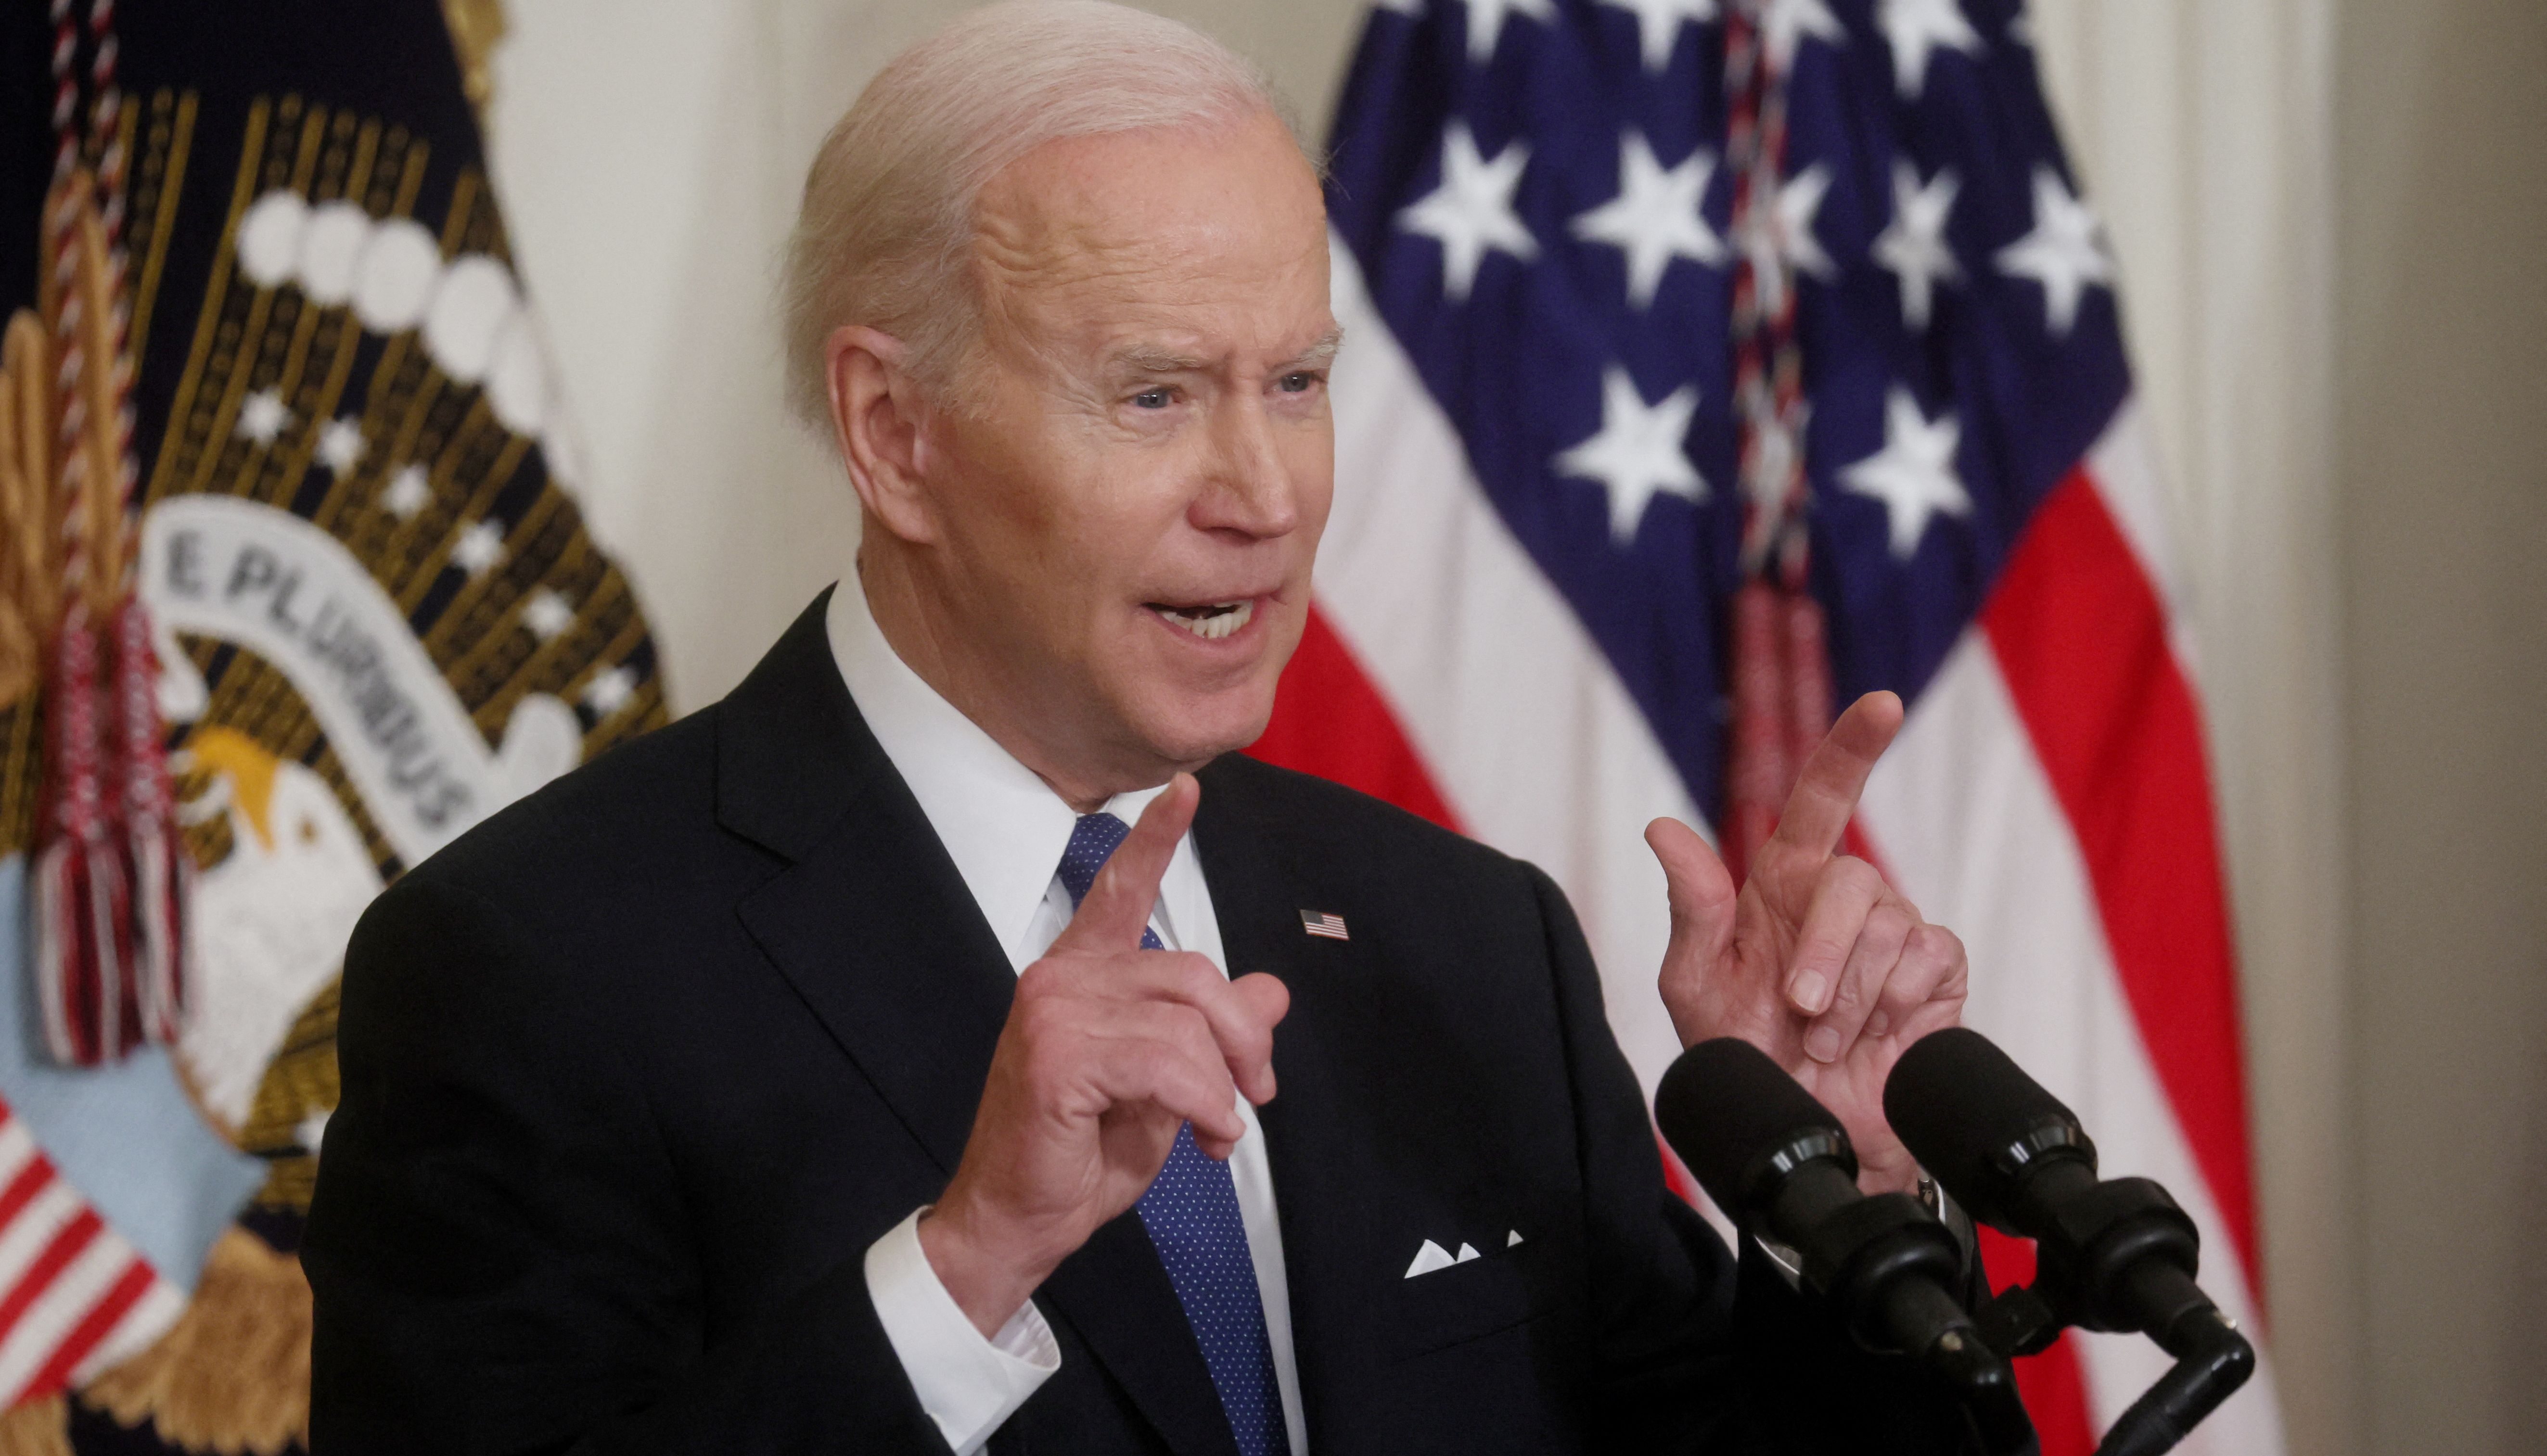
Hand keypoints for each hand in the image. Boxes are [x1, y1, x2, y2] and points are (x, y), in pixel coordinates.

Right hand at [919, 774, 1290, 1334]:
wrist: (1017, 1221)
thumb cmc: (1077, 1155)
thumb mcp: (1166, 1088)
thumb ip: (1210, 1035)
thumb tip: (1270, 992)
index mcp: (1082, 974)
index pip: (1121, 890)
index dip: (1156, 838)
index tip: (1186, 788)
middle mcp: (1062, 977)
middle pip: (1193, 972)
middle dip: (1242, 1039)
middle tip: (1255, 1095)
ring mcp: (1054, 1009)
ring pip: (1186, 1022)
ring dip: (1222, 1085)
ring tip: (1216, 1129)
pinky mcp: (1057, 1052)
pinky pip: (1168, 1063)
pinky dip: (1204, 1104)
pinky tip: (1202, 1136)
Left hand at [1645, 692, 1967, 1193]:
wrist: (1801, 1130)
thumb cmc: (1745, 1055)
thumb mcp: (1698, 985)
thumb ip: (1692, 908)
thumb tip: (1662, 828)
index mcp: (1785, 882)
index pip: (1823, 795)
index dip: (1853, 746)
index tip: (1884, 704)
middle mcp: (1845, 897)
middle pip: (1853, 880)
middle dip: (1823, 952)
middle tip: (1798, 1010)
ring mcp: (1899, 930)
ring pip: (1890, 928)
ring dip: (1850, 997)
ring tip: (1824, 1041)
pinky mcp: (1938, 972)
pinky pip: (1927, 962)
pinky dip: (1889, 1008)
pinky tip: (1869, 1038)